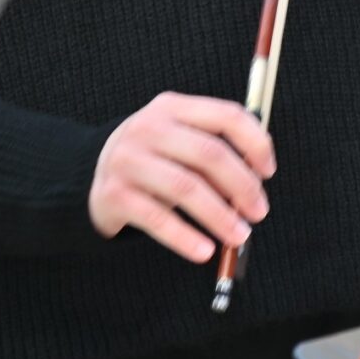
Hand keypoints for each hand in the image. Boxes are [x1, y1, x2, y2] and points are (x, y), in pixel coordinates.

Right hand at [89, 91, 275, 262]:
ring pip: (186, 188)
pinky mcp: (115, 194)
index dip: (255, 143)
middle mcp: (149, 128)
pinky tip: (204, 250)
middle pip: (209, 154)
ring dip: (220, 215)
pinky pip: (157, 218)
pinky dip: (185, 237)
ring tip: (239, 235)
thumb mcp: (177, 136)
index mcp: (172, 108)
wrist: (91, 171)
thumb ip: (213, 146)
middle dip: (242, 186)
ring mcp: (129, 160)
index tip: (268, 171)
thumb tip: (257, 179)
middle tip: (259, 211)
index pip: (225, 115)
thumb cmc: (152, 156)